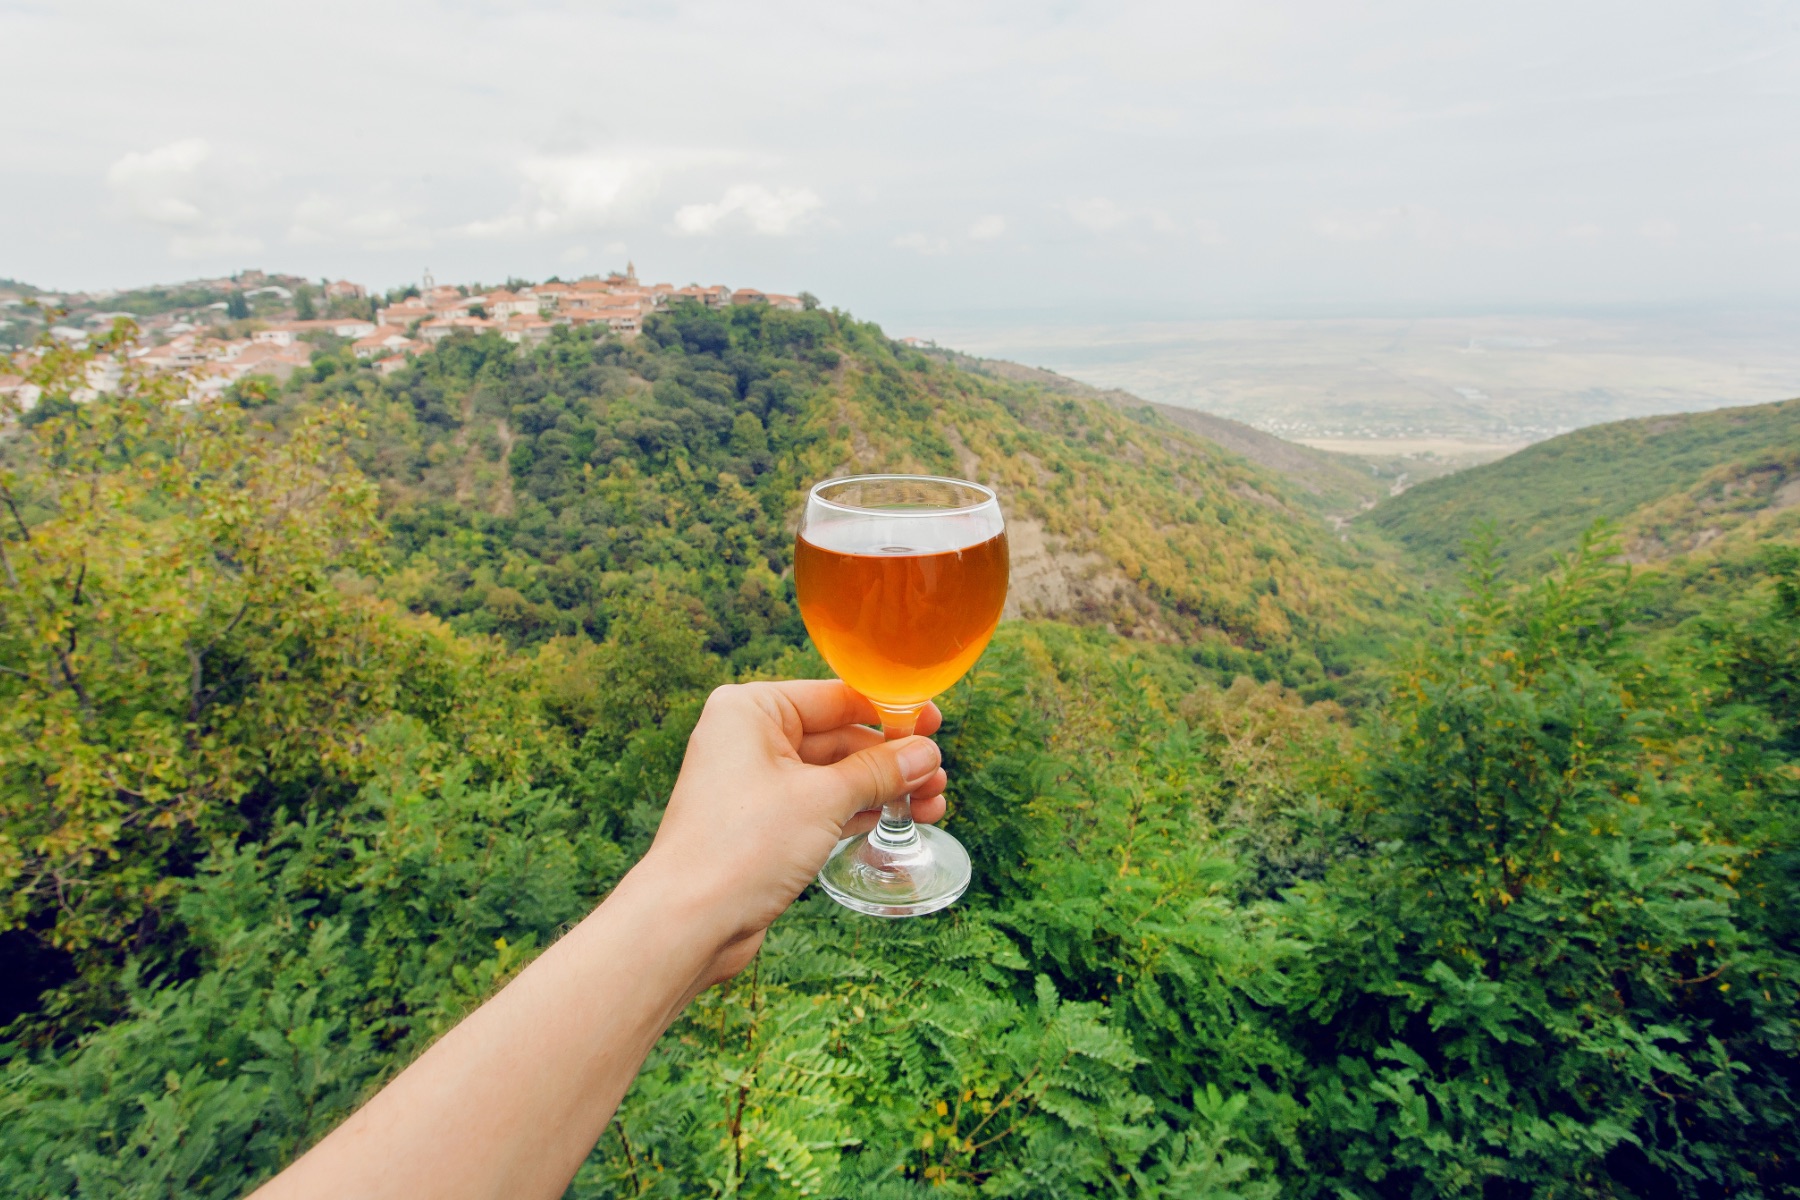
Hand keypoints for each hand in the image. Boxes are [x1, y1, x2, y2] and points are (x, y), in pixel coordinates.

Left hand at [638, 681, 946, 988]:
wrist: (689, 922)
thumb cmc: (742, 846)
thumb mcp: (824, 799)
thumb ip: (879, 771)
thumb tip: (925, 753)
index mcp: (752, 709)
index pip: (837, 697)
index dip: (891, 711)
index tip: (936, 723)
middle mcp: (750, 738)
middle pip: (839, 737)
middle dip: (892, 759)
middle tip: (938, 777)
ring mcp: (756, 783)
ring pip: (835, 775)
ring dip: (883, 788)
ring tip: (932, 805)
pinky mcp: (763, 824)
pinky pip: (822, 805)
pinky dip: (859, 811)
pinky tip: (899, 819)